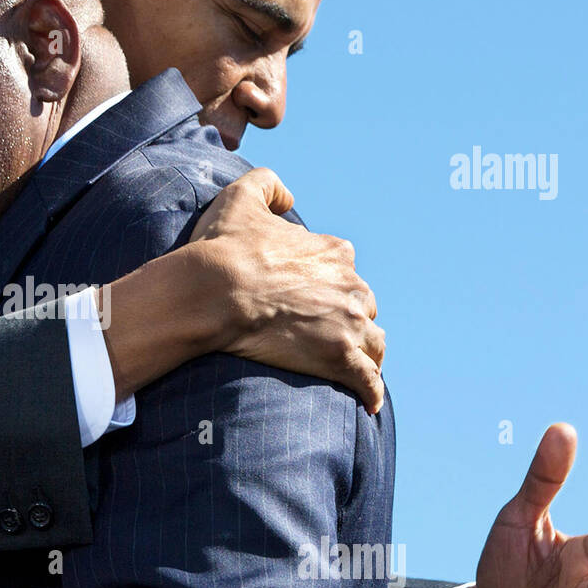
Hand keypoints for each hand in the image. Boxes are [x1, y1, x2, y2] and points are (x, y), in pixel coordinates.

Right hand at [186, 168, 385, 413]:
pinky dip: (371, 390)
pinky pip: (368, 380)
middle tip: (322, 333)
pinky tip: (367, 402)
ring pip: (374, 342)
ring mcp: (349, 324)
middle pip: (362, 306)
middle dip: (347, 317)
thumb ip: (268, 184)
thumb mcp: (241, 195)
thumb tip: (289, 198)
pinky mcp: (340, 358)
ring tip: (350, 365)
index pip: (345, 270)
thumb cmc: (223, 248)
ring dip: (365, 352)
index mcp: (334, 253)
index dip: (327, 284)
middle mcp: (351, 286)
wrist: (213, 292)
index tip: (307, 297)